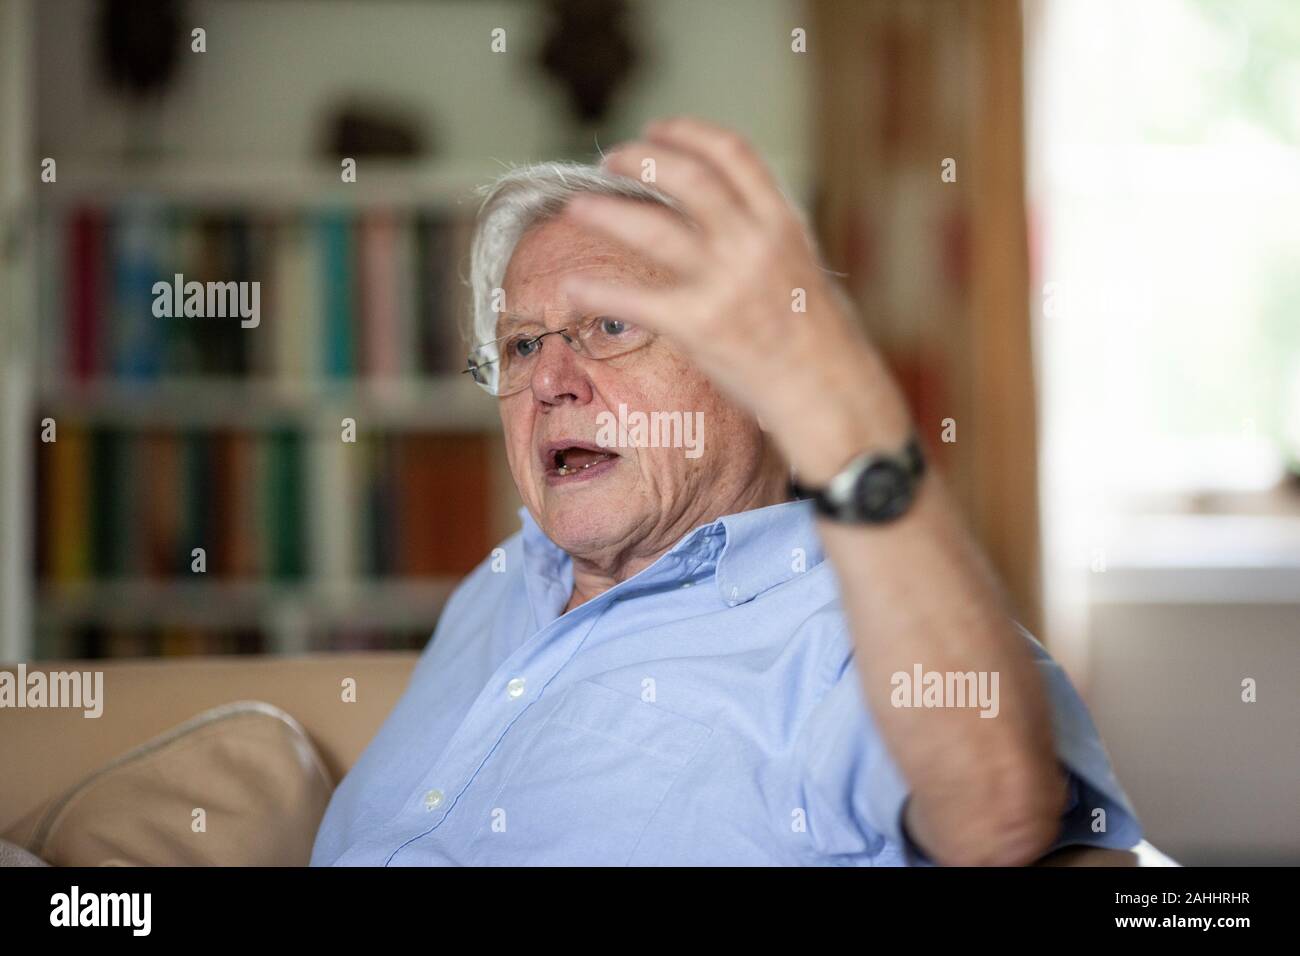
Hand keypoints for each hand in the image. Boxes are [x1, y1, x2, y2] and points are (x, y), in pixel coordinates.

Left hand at [563, 116, 910, 478]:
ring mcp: (725, 282)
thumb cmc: (819, 340)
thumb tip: (727, 217)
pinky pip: (634, 300)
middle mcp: (754, 242)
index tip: (657, 129)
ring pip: (651, 226)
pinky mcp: (699, 326)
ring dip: (605, 211)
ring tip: (577, 208)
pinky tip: (571, 287)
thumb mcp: (804, 267)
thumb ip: (765, 237)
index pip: (731, 153)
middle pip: (686, 176)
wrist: (830, 394)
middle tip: (611, 160)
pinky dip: (596, 291)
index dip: (687, 133)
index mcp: (782, 222)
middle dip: (640, 160)